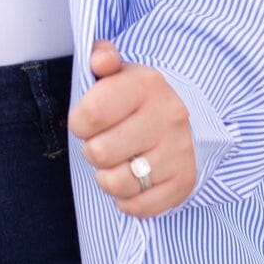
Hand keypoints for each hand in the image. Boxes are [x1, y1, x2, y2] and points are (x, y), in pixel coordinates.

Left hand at [66, 40, 196, 216]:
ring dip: (107, 178)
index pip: (89, 115)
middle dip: (93, 150)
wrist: (183, 116)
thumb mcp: (119, 70)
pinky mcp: (184, 182)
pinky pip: (138, 207)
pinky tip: (131, 180)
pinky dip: (127, 199)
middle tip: (104, 142)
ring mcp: (179, 152)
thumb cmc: (136, 96)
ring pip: (117, 183)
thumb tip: (100, 58)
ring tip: (116, 163)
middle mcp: (168, 117)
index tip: (87, 121)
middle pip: (99, 153)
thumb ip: (103, 57)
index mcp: (147, 84)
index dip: (79, 123)